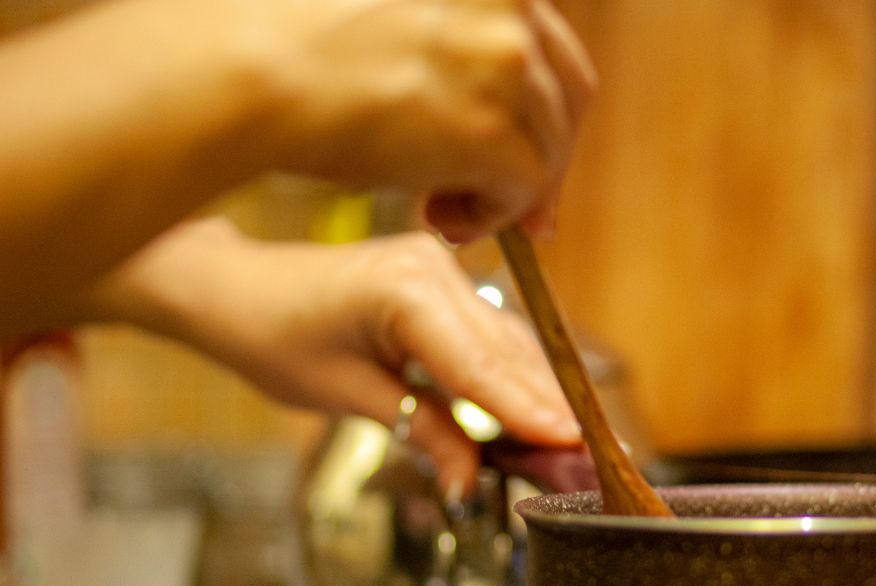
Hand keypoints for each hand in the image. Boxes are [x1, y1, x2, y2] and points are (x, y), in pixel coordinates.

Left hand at [77, 217, 581, 491]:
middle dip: (548, 406)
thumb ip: (421, 430)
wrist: (232, 289)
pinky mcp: (440, 280)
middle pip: (508, 351)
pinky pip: (488, 333)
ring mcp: (442, 268)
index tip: (573, 445)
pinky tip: (537, 409)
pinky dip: (511, 374)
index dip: (529, 410)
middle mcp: (435, 268)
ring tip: (577, 442)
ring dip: (538, 392)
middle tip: (592, 456)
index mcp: (406, 290)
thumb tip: (470, 480)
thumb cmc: (270, 337)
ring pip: (508, 342)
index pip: (481, 364)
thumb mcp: (344, 395)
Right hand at [266, 0, 595, 243]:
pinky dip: (493, 215)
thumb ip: (465, 47)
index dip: (542, 107)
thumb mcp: (407, 17)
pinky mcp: (489, 130)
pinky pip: (522, 190)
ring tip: (442, 207)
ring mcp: (506, 65)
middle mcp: (512, 5)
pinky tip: (443, 217)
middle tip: (512, 205)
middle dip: (542, 157)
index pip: (548, 46)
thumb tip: (516, 112)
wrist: (253, 72)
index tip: (524, 149)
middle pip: (566, 98)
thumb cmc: (301, 45)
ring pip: (546, 150)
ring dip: (504, 190)